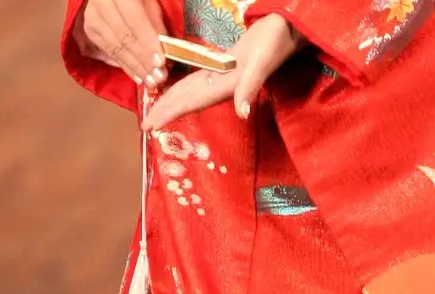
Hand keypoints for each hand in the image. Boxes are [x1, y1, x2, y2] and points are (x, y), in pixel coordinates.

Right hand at [74, 0, 168, 86]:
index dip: (148, 43)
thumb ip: (155, 20)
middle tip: (159, 78)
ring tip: (151, 82)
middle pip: (124, 38)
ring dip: (135, 68)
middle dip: (143, 60)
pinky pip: (109, 52)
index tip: (161, 62)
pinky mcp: (90, 30)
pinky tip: (139, 77)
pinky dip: (126, 66)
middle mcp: (101, 5)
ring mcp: (93, 18)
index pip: (135, 21)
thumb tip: (165, 47)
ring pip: (115, 48)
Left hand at [141, 14, 302, 131]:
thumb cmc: (276, 41)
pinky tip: (179, 89)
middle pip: (189, 100)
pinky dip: (186, 87)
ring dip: (175, 102)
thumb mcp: (262, 63)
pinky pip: (201, 79)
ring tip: (157, 111)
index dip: (171, 113)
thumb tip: (242, 114)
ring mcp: (225, 75)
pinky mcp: (227, 64)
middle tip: (145, 124)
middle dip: (167, 111)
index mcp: (227, 84)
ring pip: (193, 91)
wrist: (289, 28)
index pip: (192, 102)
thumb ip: (251, 87)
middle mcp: (223, 83)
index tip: (151, 125)